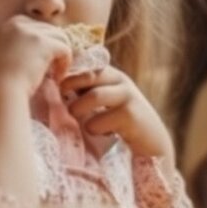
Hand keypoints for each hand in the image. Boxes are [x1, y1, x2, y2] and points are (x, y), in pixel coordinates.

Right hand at [0, 15, 71, 98]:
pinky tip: (57, 79)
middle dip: (53, 49)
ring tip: (55, 75)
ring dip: (60, 56)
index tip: (41, 62)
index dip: (42, 43)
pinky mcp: (44, 43)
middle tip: (51, 70)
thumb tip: (35, 49)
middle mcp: (17, 24)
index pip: (33, 26)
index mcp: (6, 27)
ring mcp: (31, 32)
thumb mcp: (0, 57)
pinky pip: (65, 48)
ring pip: (59, 37)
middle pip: (48, 29)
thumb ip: (14, 48)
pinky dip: (65, 64)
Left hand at [60, 66, 174, 159]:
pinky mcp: (130, 115)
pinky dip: (93, 128)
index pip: (83, 63)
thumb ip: (85, 94)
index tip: (58, 91)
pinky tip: (101, 133)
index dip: (66, 75)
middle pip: (86, 75)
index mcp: (110, 75)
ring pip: (93, 95)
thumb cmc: (120, 125)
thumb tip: (54, 89)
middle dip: (68, 88)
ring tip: (80, 121)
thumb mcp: (103, 104)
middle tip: (64, 104)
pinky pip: (99, 120)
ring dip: (79, 110)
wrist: (152, 144)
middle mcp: (120, 80)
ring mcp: (127, 95)